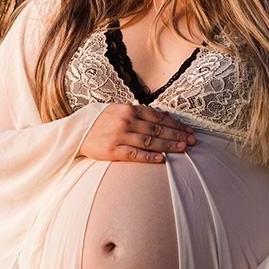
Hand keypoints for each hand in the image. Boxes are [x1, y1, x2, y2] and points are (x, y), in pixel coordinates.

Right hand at [77, 104, 195, 162]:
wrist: (75, 132)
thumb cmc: (99, 121)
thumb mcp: (118, 110)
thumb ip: (140, 112)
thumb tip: (163, 114)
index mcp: (129, 109)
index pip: (158, 116)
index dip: (176, 124)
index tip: (189, 130)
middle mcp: (126, 121)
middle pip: (158, 129)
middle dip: (177, 135)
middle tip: (193, 141)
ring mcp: (119, 136)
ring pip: (150, 141)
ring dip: (169, 145)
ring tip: (183, 149)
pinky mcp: (112, 150)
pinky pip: (135, 154)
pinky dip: (149, 156)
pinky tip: (162, 159)